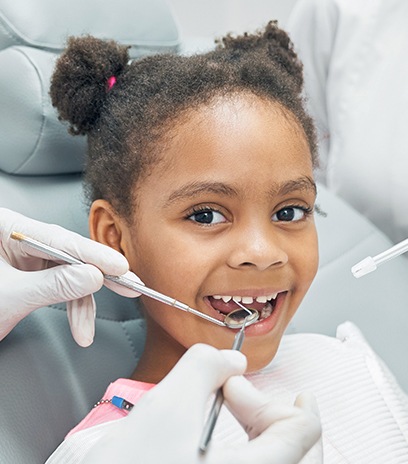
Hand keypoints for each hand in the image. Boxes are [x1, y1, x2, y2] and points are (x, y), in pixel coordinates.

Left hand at [0, 208, 140, 345]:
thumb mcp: (9, 296)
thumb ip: (54, 285)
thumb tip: (94, 277)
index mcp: (7, 228)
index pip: (59, 239)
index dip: (94, 255)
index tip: (120, 267)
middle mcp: (21, 238)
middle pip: (70, 254)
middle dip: (99, 277)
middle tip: (130, 286)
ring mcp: (29, 256)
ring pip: (70, 274)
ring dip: (82, 305)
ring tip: (87, 330)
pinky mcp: (35, 273)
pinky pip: (63, 286)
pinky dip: (73, 308)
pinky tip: (80, 325)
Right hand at [85, 344, 320, 463]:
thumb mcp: (166, 407)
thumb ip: (204, 367)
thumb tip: (232, 362)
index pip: (304, 432)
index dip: (272, 396)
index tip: (235, 386)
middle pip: (306, 456)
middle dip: (275, 416)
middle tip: (241, 398)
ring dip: (273, 438)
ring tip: (241, 416)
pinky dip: (261, 456)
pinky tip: (235, 444)